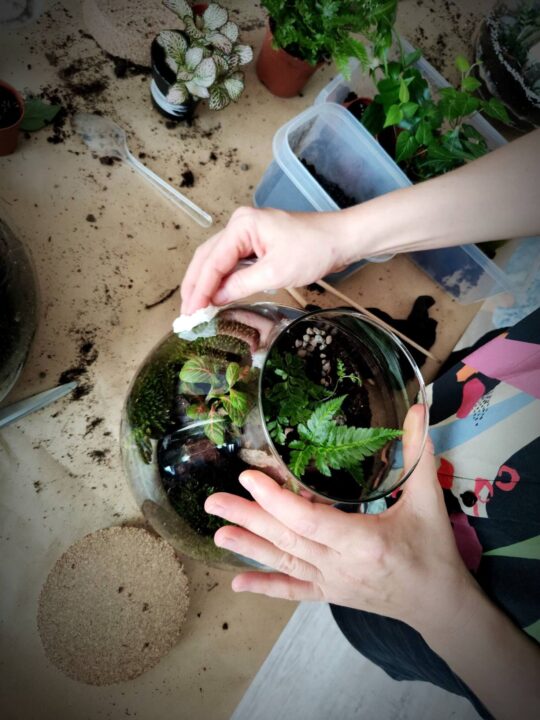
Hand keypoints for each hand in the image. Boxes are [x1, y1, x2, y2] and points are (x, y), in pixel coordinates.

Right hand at [180, 206, 355, 313]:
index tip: (190, 312)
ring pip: (216, 260)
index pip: (212, 261)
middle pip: (207, 257)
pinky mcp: (256, 244)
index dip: (200, 289)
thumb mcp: (276, 272)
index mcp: (242, 225)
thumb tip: (216, 298)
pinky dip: (220, 279)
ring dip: (205, 283)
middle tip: (186, 313)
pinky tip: (215, 295)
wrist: (341, 239)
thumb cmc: (314, 249)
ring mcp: (247, 233)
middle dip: (195, 286)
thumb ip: (241, 285)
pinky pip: (230, 262)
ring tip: (194, 307)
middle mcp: (239, 225)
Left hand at [204, 405, 476, 635]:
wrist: (439, 605)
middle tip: (213, 503)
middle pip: (287, 539)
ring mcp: (332, 582)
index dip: (276, 500)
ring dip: (248, 546)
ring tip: (217, 531)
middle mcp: (341, 565)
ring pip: (284, 562)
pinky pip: (293, 591)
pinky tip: (237, 583)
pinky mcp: (329, 593)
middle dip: (248, 519)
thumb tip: (417, 409)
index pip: (310, 521)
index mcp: (364, 542)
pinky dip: (265, 587)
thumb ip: (419, 455)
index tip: (249, 477)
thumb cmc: (433, 551)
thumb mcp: (428, 501)